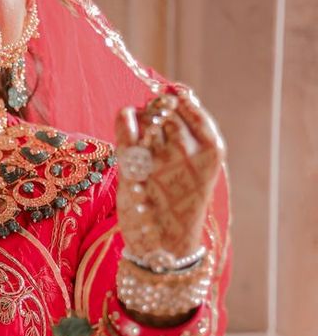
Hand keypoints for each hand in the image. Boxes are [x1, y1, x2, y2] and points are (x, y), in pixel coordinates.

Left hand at [114, 87, 223, 261]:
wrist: (166, 245)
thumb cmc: (181, 203)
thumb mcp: (198, 167)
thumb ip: (189, 131)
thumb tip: (173, 90)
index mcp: (211, 149)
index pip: (188, 104)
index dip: (175, 99)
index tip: (169, 103)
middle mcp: (187, 150)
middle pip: (165, 109)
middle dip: (156, 113)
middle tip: (152, 134)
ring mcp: (159, 157)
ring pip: (146, 115)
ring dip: (140, 120)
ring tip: (142, 142)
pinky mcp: (132, 166)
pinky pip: (126, 121)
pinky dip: (124, 116)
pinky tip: (125, 121)